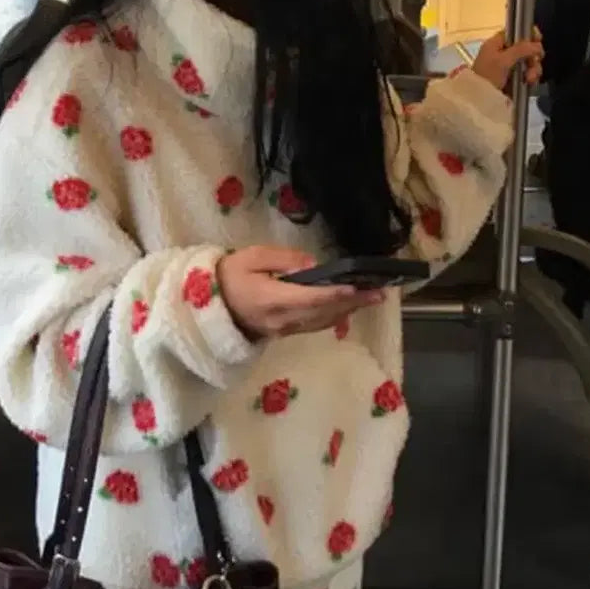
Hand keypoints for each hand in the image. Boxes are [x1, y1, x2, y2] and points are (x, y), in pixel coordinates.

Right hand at [217, 246, 385, 339]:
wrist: (209, 307)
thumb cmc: (228, 276)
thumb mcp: (250, 256)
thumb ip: (281, 258)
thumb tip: (311, 264)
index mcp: (271, 299)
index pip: (311, 298)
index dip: (336, 293)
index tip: (359, 287)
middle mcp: (282, 319)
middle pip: (324, 312)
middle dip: (353, 302)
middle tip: (380, 293)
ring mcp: (284, 329)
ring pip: (322, 321)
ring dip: (348, 310)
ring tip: (371, 299)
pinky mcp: (285, 332)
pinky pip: (314, 325)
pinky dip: (334, 316)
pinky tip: (346, 309)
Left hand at [472, 28, 543, 90]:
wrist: (479, 100)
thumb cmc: (487, 76)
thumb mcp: (502, 61)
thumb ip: (521, 50)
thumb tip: (537, 45)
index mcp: (495, 44)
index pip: (515, 32)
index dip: (528, 34)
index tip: (538, 40)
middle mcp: (502, 53)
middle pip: (525, 48)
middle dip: (532, 57)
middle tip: (532, 64)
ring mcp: (508, 67)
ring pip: (528, 62)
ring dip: (533, 69)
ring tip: (530, 79)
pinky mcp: (513, 79)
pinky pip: (527, 74)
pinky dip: (530, 78)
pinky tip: (530, 83)